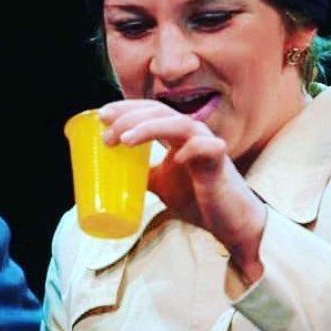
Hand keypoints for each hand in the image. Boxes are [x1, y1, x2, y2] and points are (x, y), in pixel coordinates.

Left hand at [99, 99, 266, 280]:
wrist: (229, 222)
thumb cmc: (197, 198)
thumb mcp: (161, 183)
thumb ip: (143, 173)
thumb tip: (113, 173)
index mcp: (177, 134)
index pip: (150, 110)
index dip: (126, 108)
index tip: (101, 115)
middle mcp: (192, 133)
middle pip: (160, 112)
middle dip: (130, 117)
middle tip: (106, 130)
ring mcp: (208, 145)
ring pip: (180, 124)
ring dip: (150, 128)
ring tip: (125, 140)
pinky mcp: (221, 164)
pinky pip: (209, 147)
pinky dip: (193, 148)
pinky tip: (176, 157)